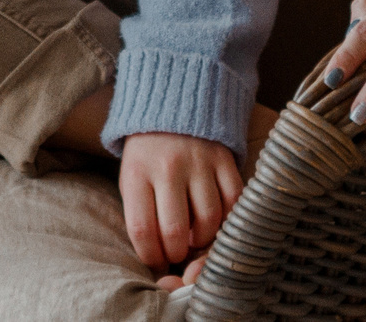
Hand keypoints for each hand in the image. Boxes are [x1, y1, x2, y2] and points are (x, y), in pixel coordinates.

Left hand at [119, 132, 241, 281]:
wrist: (173, 103)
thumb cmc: (148, 155)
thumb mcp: (132, 178)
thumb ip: (142, 215)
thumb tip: (160, 263)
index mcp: (137, 172)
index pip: (142, 229)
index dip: (151, 256)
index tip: (156, 261)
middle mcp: (168, 166)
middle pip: (176, 230)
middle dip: (177, 254)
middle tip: (177, 253)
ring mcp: (199, 162)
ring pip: (208, 220)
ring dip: (202, 240)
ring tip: (194, 236)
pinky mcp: (224, 159)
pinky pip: (233, 202)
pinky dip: (226, 220)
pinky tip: (215, 221)